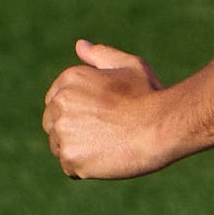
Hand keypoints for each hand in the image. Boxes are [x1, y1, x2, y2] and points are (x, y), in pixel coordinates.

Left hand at [42, 39, 174, 179]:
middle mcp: (59, 102)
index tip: (100, 118)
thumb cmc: (149, 95)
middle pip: (53, 124)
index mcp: (69, 79)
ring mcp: (62, 131)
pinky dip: (86, 169)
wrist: (160, 126)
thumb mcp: (128, 66)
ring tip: (108, 145)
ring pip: (60, 147)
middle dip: (74, 130)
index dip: (78, 112)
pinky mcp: (69, 157)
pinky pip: (70, 168)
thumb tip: (80, 45)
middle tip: (106, 133)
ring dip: (80, 150)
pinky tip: (107, 159)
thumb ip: (101, 55)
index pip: (56, 101)